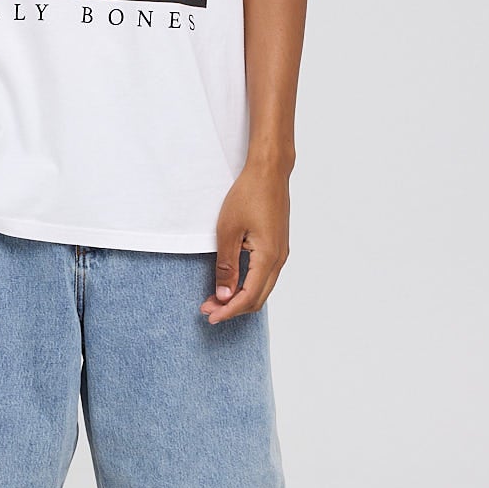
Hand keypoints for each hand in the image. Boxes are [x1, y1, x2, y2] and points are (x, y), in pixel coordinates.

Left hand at [200, 158, 290, 322]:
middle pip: (257, 298)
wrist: (269, 172)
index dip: (228, 310)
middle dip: (232, 308)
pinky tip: (231, 282)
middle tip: (207, 308)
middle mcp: (279, 259)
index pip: (248, 297)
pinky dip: (247, 285)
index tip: (209, 315)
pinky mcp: (278, 247)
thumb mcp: (228, 231)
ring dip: (239, 297)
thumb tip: (223, 295)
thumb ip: (226, 265)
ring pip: (262, 289)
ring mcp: (281, 253)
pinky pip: (264, 276)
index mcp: (268, 257)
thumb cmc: (248, 195)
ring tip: (215, 297)